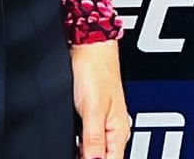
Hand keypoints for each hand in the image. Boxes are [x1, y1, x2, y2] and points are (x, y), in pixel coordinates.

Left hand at [72, 39, 130, 158]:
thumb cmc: (95, 70)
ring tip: (75, 146)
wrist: (92, 45)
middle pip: (104, 157)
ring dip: (85, 152)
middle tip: (76, 151)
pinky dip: (81, 142)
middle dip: (90, 158)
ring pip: (96, 149)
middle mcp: (115, 129)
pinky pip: (89, 137)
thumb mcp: (93, 109)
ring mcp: (105, 122)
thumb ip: (93, 139)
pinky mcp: (94, 114)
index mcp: (119, 131)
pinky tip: (73, 141)